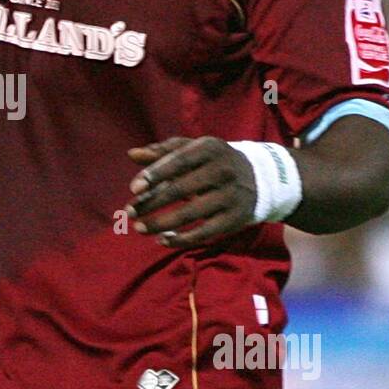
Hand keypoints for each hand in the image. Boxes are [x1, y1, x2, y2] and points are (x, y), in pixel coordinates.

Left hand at [125, 136, 258, 248]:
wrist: (258, 177)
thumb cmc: (213, 161)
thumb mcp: (193, 149)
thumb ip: (162, 151)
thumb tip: (132, 154)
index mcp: (210, 148)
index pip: (179, 160)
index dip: (155, 174)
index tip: (134, 189)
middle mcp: (223, 170)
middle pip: (181, 189)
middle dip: (152, 202)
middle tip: (130, 212)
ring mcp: (230, 195)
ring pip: (190, 214)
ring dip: (161, 223)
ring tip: (140, 227)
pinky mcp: (235, 218)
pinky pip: (205, 233)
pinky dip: (181, 239)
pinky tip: (163, 240)